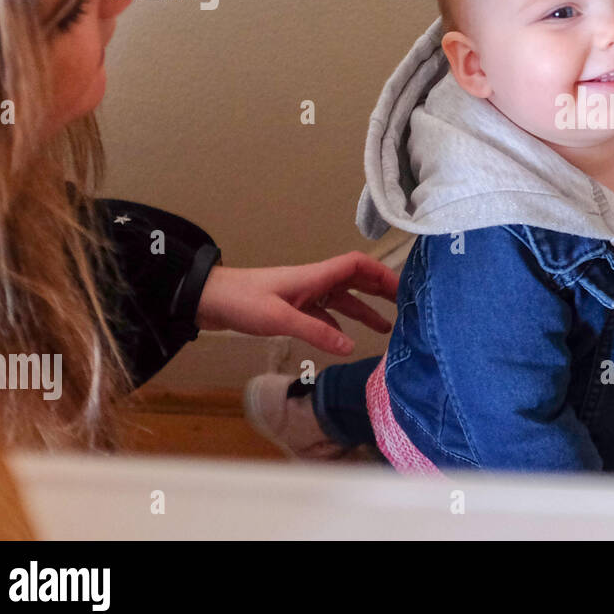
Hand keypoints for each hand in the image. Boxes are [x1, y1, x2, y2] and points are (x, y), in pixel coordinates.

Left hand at [194, 250, 396, 355]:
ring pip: (342, 300)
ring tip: (386, 328)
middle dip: (381, 290)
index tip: (403, 288)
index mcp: (315, 276)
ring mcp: (304, 295)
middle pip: (356, 281)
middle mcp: (314, 282)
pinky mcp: (293, 308)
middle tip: (406, 305)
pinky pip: (325, 314)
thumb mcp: (280, 319)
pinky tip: (346, 339)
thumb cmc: (242, 302)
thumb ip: (316, 331)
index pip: (357, 265)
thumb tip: (351, 347)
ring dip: (364, 310)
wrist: (207, 300)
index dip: (381, 273)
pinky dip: (339, 324)